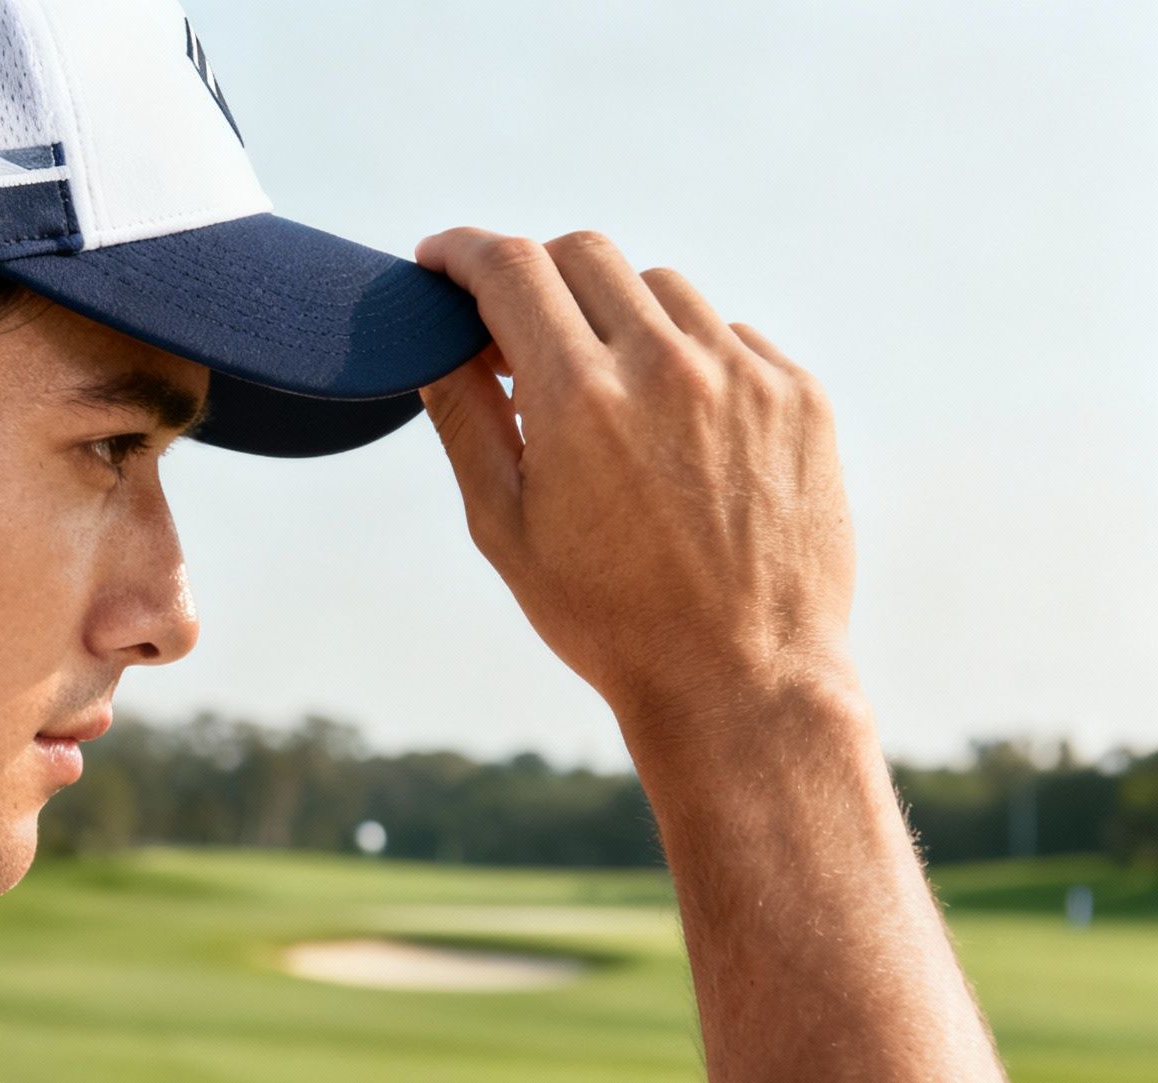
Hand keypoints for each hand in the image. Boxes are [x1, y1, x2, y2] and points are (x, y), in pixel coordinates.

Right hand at [415, 227, 857, 742]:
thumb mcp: (505, 528)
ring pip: (660, 287)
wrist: (743, 679)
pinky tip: (673, 425)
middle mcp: (667, 367)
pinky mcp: (801, 395)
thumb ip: (465, 420)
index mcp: (579, 399)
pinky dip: (686, 356)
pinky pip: (728, 334)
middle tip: (513, 330)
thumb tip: (434, 344)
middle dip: (532, 273)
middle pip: (583, 254)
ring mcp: (746, 375)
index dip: (462, 250)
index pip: (509, 267)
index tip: (440, 261)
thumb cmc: (607, 617)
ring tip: (601, 389)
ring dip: (613, 314)